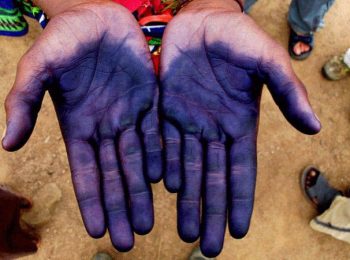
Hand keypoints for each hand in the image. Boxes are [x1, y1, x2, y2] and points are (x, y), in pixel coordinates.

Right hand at [2, 2, 161, 250]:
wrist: (96, 13)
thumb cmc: (65, 37)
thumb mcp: (40, 66)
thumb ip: (24, 102)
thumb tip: (8, 143)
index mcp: (78, 124)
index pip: (86, 172)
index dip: (92, 201)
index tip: (99, 230)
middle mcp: (105, 126)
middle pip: (114, 175)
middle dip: (120, 207)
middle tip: (129, 240)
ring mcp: (129, 114)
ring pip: (138, 161)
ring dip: (142, 191)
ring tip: (148, 222)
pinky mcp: (150, 100)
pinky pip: (157, 135)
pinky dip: (161, 158)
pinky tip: (166, 182)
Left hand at [160, 0, 320, 255]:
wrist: (201, 16)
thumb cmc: (236, 35)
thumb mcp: (266, 60)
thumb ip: (287, 91)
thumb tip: (315, 127)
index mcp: (239, 122)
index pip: (241, 170)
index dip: (239, 200)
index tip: (237, 230)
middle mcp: (213, 128)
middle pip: (212, 178)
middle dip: (211, 211)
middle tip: (207, 244)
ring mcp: (188, 120)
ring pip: (186, 167)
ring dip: (186, 198)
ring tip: (183, 228)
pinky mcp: (165, 109)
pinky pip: (163, 144)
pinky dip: (162, 166)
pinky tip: (161, 188)